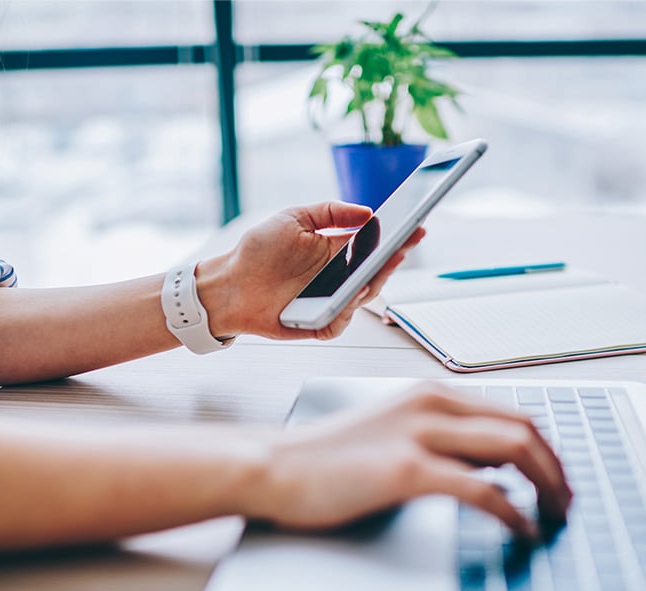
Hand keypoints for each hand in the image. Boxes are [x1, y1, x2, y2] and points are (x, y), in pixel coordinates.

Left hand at [195, 202, 423, 340]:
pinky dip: (348, 309)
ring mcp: (331, 301)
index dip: (397, 236)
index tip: (415, 224)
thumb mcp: (294, 218)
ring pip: (364, 296)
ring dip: (375, 280)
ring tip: (384, 263)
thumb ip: (331, 212)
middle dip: (394, 257)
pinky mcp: (320, 323)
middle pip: (377, 270)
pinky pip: (341, 319)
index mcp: (337, 250)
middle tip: (406, 244)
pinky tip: (352, 295)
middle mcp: (339, 277)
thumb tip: (367, 212)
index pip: (375, 244)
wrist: (229, 283)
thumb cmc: (259, 251)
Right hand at [242, 383, 570, 538]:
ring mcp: (421, 434)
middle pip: (524, 427)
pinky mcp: (407, 469)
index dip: (546, 448)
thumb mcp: (394, 432)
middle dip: (557, 466)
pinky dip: (514, 511)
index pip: (512, 413)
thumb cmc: (328, 458)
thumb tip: (493, 465)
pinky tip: (521, 529)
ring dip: (548, 485)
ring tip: (556, 515)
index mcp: (431, 394)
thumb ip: (441, 440)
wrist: (275, 467)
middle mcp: (433, 404)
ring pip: (515, 449)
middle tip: (568, 501)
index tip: (558, 478)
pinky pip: (483, 489)